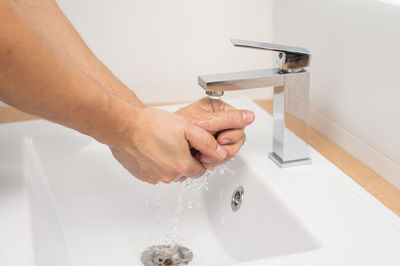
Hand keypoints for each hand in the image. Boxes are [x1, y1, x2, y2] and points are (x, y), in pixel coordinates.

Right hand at [107, 104, 226, 183]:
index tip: (192, 148)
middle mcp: (168, 176)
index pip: (200, 170)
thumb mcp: (186, 127)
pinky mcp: (141, 175)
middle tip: (177, 143)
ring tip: (163, 144)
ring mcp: (153, 177)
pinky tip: (152, 149)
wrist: (123, 126)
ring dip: (170, 163)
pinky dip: (156, 164)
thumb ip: (206, 142)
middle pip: (185, 173)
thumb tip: (220, 153)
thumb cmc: (151, 125)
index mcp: (181, 165)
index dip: (198, 158)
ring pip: (169, 174)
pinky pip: (155, 173)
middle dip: (185, 161)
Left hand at [176, 97, 254, 167]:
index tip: (221, 139)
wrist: (159, 140)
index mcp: (218, 109)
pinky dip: (211, 161)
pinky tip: (200, 159)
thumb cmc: (175, 126)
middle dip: (224, 148)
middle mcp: (218, 121)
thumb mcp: (205, 122)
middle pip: (236, 139)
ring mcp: (214, 135)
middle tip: (211, 149)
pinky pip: (219, 158)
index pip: (239, 123)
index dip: (232, 134)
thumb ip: (228, 120)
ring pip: (228, 150)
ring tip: (202, 155)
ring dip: (217, 157)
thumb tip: (249, 116)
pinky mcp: (208, 148)